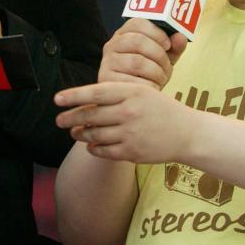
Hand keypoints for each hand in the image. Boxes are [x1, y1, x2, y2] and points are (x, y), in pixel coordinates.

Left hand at [55, 82, 194, 164]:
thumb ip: (117, 94)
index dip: (73, 96)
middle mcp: (129, 112)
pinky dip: (93, 148)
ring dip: (80, 134)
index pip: (95, 92)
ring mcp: (130, 133)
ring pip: (94, 135)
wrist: (187, 133)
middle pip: (90, 115)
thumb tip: (85, 100)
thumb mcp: (143, 92)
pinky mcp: (132, 152)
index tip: (57, 99)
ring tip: (74, 132)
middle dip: (70, 118)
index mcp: (131, 92)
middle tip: (59, 120)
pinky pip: (104, 151)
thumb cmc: (162, 109)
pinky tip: (90, 145)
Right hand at [98, 18, 187, 88]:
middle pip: (138, 41)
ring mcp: (107, 63)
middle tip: (167, 66)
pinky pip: (134, 82)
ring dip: (156, 72)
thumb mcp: (163, 59)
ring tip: (160, 78)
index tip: (168, 45)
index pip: (138, 23)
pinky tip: (151, 88)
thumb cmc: (149, 75)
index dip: (157, 32)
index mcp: (124, 34)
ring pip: (137, 62)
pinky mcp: (107, 81)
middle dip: (159, 55)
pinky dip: (149, 86)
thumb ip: (174, 47)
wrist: (132, 99)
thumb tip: (180, 37)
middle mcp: (112, 45)